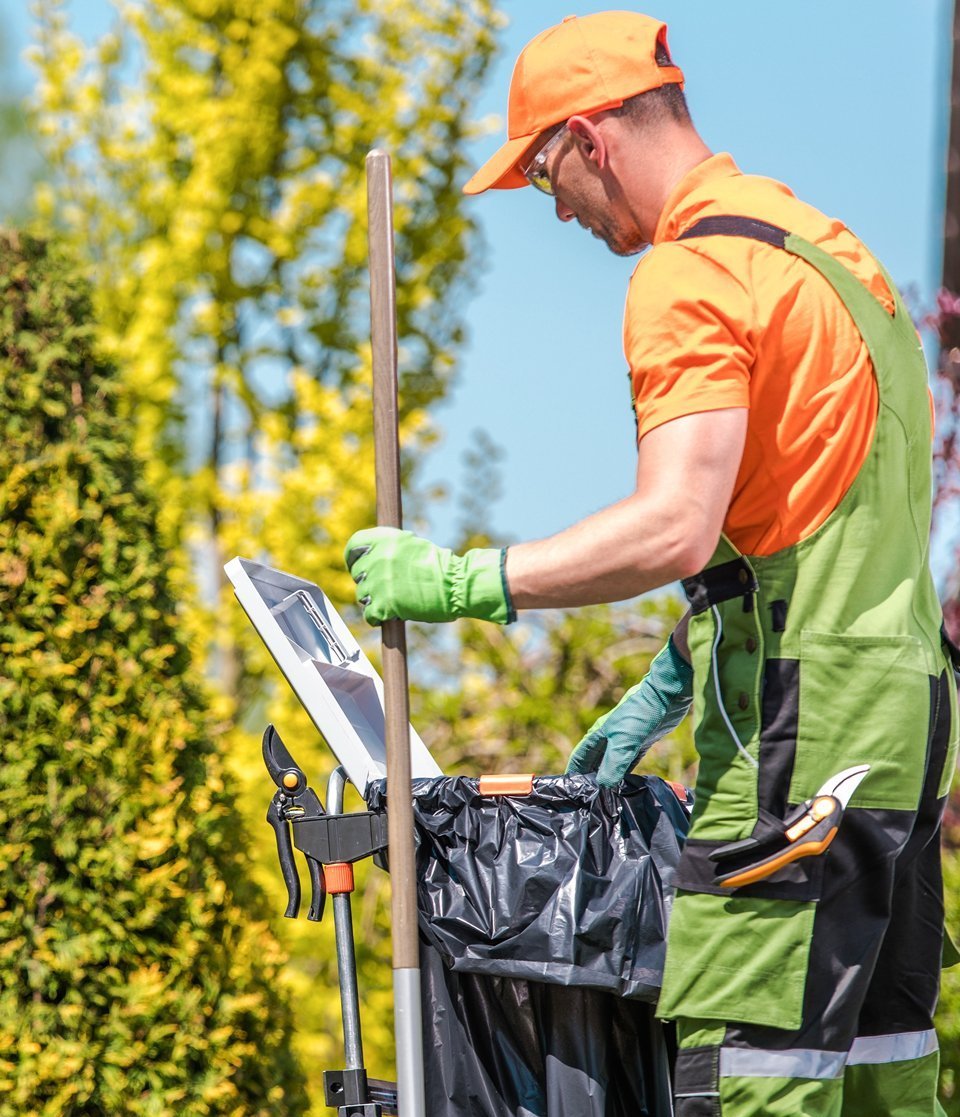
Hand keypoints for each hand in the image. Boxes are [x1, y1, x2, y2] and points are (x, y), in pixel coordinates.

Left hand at [344, 526, 513, 625]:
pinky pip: (370, 615)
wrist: (456, 585)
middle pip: (357, 574)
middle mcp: (378, 557)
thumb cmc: (440, 567)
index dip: (353, 558)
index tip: (357, 566)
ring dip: (375, 600)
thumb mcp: (412, 545)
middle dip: (368, 582)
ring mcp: (379, 581)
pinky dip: (378, 618)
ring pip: (362, 596)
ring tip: (395, 601)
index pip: (354, 545)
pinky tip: (390, 616)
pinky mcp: (384, 604)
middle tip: (384, 588)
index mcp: (385, 538)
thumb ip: (389, 549)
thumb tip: (370, 556)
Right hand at [566, 635, 692, 786]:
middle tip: (589, 797)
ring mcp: (624, 739)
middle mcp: (608, 737)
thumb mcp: (623, 741)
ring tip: (606, 795)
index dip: (574, 771)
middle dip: (590, 776)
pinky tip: (625, 783)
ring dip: (608, 776)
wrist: (665, 695)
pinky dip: (625, 773)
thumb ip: (613, 765)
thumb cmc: (639, 714)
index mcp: (598, 734)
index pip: (580, 756)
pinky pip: (628, 761)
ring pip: (611, 762)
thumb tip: (603, 786)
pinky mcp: (640, 742)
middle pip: (594, 760)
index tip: (570, 788)